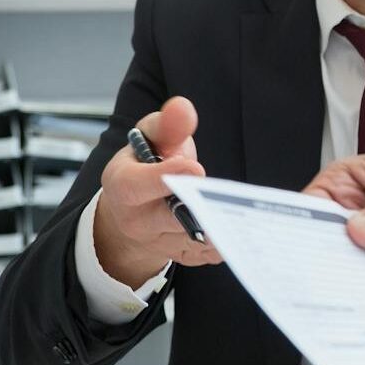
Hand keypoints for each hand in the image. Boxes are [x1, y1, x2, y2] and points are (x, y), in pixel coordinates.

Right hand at [91, 96, 221, 286]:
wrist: (132, 214)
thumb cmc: (144, 166)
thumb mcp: (149, 138)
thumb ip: (168, 124)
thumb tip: (183, 108)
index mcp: (123, 185)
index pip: (137, 186)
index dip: (164, 178)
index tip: (194, 167)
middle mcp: (138, 220)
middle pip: (171, 219)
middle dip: (200, 206)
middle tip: (224, 196)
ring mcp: (161, 243)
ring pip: (195, 240)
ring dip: (220, 225)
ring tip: (240, 210)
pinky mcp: (185, 256)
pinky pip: (209, 254)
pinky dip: (228, 239)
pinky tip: (242, 224)